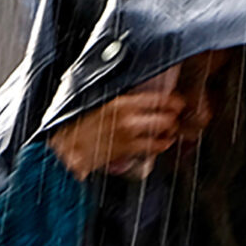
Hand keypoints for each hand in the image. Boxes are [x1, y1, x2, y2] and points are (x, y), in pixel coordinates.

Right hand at [47, 68, 187, 176]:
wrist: (67, 147)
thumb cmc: (79, 123)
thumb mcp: (98, 101)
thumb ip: (119, 97)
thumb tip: (134, 94)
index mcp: (121, 101)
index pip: (159, 98)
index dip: (174, 101)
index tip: (178, 102)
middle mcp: (129, 117)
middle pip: (166, 115)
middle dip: (174, 117)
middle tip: (175, 117)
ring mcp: (129, 135)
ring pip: (163, 131)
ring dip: (170, 131)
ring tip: (170, 130)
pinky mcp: (127, 150)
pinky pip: (154, 147)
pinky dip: (162, 145)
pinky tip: (162, 143)